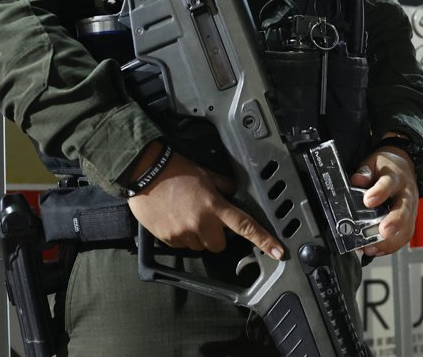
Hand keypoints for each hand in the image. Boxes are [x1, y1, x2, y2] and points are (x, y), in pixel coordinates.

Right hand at [127, 148, 283, 259]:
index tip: (278, 252)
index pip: (245, 226)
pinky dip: (181, 237)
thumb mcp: (206, 174)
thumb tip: (235, 192)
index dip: (264, 241)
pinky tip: (175, 219)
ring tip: (186, 215)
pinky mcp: (168, 239)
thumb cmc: (175, 170)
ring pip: (200, 246)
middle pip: (219, 245)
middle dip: (217, 235)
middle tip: (207, 218)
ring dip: (198, 236)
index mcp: (215, 206)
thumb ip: (224, 186)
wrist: (144, 173)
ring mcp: (183, 233)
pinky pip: (182, 246)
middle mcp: (201, 223)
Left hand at [349, 143, 418, 256]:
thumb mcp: (373, 163)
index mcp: (395, 177)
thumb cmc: (386, 169)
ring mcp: (410, 210)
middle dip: (394, 222)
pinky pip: (404, 236)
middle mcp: (406, 195)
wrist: (404, 169)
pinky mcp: (409, 222)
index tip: (368, 200)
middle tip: (383, 231)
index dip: (379, 192)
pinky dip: (391, 246)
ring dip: (391, 241)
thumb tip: (357, 180)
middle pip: (404, 209)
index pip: (388, 183)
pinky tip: (378, 250)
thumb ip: (364, 172)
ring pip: (406, 227)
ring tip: (374, 248)